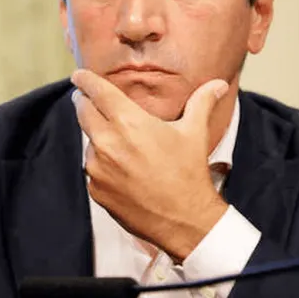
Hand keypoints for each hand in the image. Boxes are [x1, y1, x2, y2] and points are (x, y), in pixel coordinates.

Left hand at [71, 69, 230, 261]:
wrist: (184, 221)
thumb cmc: (189, 174)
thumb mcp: (195, 133)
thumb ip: (202, 102)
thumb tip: (219, 84)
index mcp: (129, 123)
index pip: (97, 92)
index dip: (85, 80)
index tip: (79, 76)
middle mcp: (108, 142)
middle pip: (83, 111)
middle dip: (84, 103)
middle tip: (88, 99)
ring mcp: (98, 168)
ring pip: (88, 141)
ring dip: (97, 137)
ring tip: (120, 144)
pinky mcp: (95, 189)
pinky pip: (92, 168)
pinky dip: (101, 164)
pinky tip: (121, 169)